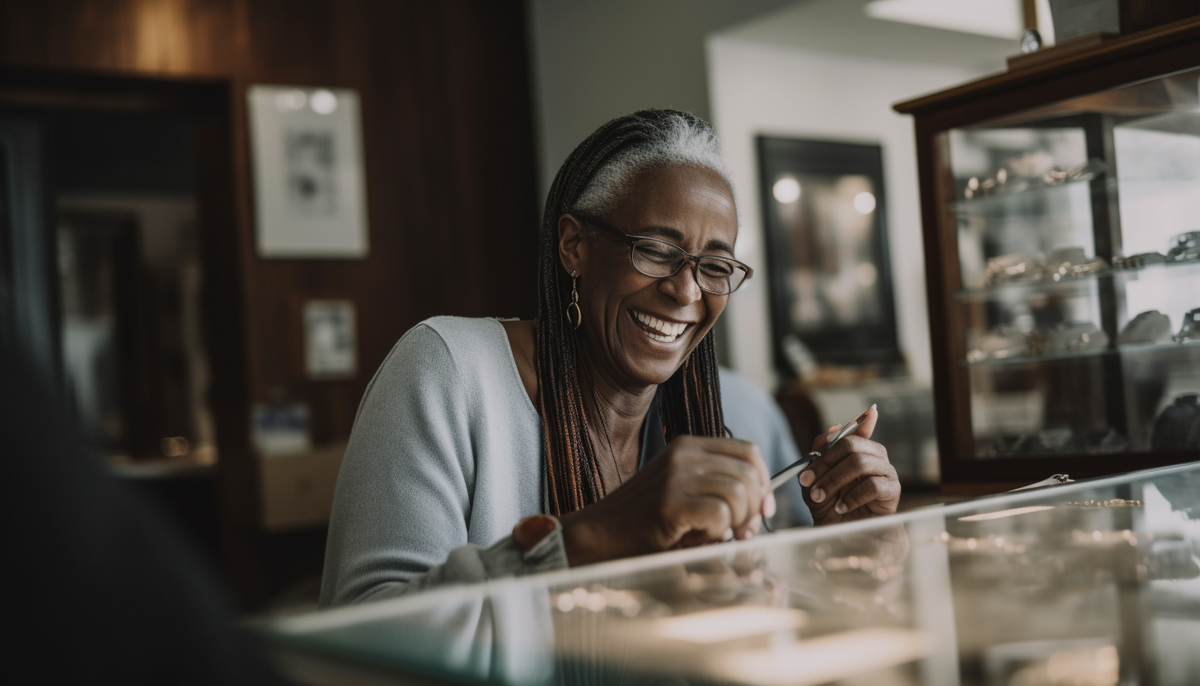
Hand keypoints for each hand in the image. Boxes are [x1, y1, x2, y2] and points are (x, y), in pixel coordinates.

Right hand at [559, 436, 776, 565]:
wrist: (599, 535)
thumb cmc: (645, 521)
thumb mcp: (683, 491)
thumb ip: (719, 488)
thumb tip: (766, 503)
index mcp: (688, 446)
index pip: (748, 451)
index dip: (764, 481)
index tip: (760, 509)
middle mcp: (683, 454)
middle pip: (750, 473)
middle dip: (755, 508)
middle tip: (742, 532)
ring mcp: (675, 476)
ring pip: (739, 494)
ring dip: (736, 523)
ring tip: (713, 535)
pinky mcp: (669, 503)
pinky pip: (720, 515)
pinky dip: (717, 534)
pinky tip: (696, 540)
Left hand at [798, 408, 898, 524]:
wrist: (844, 535)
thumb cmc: (830, 506)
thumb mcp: (814, 482)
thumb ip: (817, 457)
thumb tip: (831, 430)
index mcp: (857, 451)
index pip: (857, 431)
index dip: (860, 422)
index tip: (860, 416)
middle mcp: (874, 457)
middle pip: (852, 445)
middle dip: (825, 463)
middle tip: (808, 482)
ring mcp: (885, 472)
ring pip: (860, 463)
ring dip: (834, 480)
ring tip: (820, 497)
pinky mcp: (892, 490)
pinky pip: (873, 485)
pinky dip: (852, 496)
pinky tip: (842, 507)